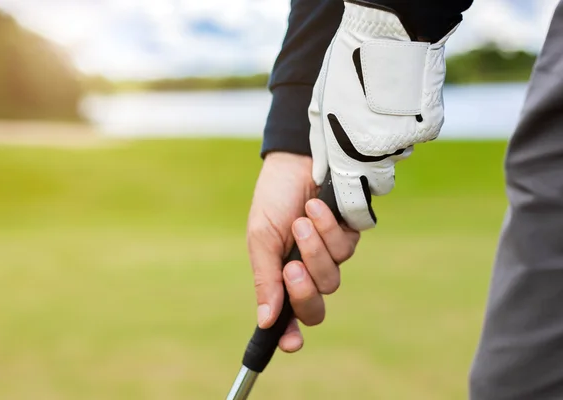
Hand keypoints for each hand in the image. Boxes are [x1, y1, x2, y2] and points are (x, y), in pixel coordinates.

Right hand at [247, 152, 359, 352]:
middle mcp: (308, 270)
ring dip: (315, 250)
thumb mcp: (261, 238)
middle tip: (291, 267)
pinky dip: (329, 230)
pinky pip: (346, 249)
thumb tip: (265, 321)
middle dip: (304, 290)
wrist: (297, 160)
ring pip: (332, 278)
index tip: (290, 343)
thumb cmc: (274, 198)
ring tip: (302, 220)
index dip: (290, 334)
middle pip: (315, 306)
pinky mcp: (350, 236)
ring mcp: (331, 255)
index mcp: (281, 274)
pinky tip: (317, 207)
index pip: (289, 315)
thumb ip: (265, 278)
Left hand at [309, 2, 458, 230]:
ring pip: (398, 157)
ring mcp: (406, 143)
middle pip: (380, 184)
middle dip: (372, 173)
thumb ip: (321, 149)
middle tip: (365, 142)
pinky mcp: (428, 127)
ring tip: (379, 112)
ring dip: (390, 144)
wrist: (383, 38)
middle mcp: (378, 158)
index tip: (358, 212)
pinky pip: (417, 136)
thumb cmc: (343, 73)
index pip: (354, 208)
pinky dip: (409, 125)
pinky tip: (398, 103)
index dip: (356, 214)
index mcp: (347, 158)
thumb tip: (322, 175)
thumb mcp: (320, 111)